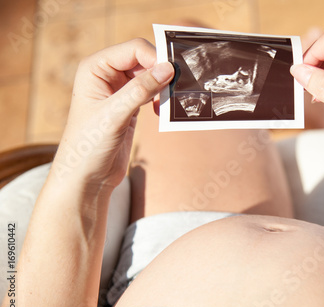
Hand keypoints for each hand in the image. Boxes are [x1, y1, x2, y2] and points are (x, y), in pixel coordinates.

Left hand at [51, 38, 173, 188]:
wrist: (86, 177)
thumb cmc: (88, 146)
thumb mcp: (114, 115)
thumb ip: (141, 89)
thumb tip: (168, 68)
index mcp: (95, 68)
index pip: (133, 49)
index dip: (154, 58)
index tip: (172, 75)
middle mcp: (106, 75)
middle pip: (144, 60)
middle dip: (161, 72)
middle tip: (175, 89)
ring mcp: (119, 90)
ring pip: (150, 76)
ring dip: (163, 87)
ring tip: (167, 104)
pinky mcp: (130, 106)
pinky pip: (151, 92)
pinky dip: (161, 98)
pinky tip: (162, 111)